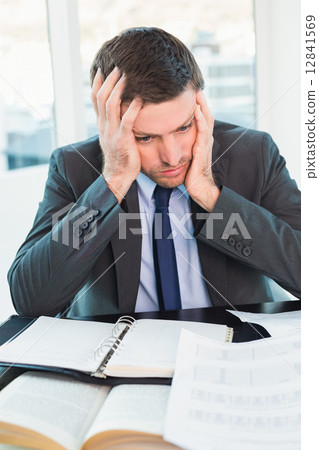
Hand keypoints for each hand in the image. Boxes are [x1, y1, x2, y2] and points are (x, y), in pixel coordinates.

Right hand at [91, 67, 142, 202]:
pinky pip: (127, 120)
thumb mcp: (113, 136)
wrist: (118, 175)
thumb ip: (114, 122)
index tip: (103, 68)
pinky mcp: (123, 139)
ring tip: (127, 75)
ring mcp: (112, 132)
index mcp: (101, 124)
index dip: (98, 82)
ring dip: (118, 88)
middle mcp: (104, 125)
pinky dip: (133, 108)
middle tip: (118, 66)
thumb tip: (119, 110)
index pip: (95, 98)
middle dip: (109, 80)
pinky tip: (140, 98)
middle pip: (101, 97)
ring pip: (111, 105)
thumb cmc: (120, 156)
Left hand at [184, 90, 219, 211]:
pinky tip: (195, 109)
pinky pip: (203, 130)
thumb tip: (167, 138)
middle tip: (193, 83)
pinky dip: (200, 119)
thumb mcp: (184, 157)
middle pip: (205, 112)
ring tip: (196, 89)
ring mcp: (205, 143)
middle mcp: (205, 138)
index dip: (195, 102)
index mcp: (200, 139)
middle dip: (200, 98)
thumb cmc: (190, 175)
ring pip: (206, 117)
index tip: (187, 89)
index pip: (200, 116)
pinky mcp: (202, 150)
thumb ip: (180, 146)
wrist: (199, 189)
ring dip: (201, 103)